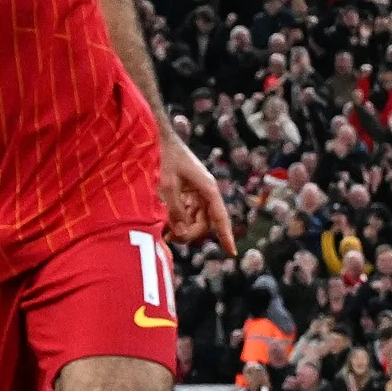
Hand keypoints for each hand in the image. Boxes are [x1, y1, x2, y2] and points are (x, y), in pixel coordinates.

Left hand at [159, 129, 234, 250]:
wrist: (159, 138)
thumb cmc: (165, 158)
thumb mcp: (167, 185)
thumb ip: (175, 210)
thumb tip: (182, 233)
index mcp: (207, 188)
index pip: (220, 217)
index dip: (225, 235)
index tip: (231, 252)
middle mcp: (206, 192)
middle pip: (206, 222)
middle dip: (190, 233)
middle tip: (169, 238)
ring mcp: (197, 192)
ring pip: (196, 218)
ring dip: (183, 228)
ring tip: (165, 234)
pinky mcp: (188, 192)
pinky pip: (188, 211)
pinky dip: (178, 219)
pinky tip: (166, 224)